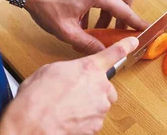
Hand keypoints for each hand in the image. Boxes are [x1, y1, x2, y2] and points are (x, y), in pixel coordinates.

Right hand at [0, 36, 138, 134]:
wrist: (33, 123)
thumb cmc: (37, 97)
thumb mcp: (50, 70)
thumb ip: (69, 68)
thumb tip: (71, 73)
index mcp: (89, 67)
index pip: (114, 53)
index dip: (126, 45)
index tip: (133, 41)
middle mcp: (100, 86)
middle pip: (106, 85)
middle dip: (94, 88)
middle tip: (73, 91)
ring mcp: (100, 107)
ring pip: (100, 103)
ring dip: (88, 104)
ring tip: (66, 106)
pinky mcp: (97, 125)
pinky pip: (94, 119)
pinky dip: (83, 119)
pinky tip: (68, 117)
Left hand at [25, 0, 148, 53]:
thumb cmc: (44, 5)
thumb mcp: (66, 30)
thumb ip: (87, 43)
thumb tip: (102, 51)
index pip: (125, 11)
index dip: (137, 22)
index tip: (147, 28)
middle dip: (125, 15)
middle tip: (117, 30)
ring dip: (110, 10)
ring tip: (95, 27)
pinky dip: (100, 1)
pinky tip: (84, 15)